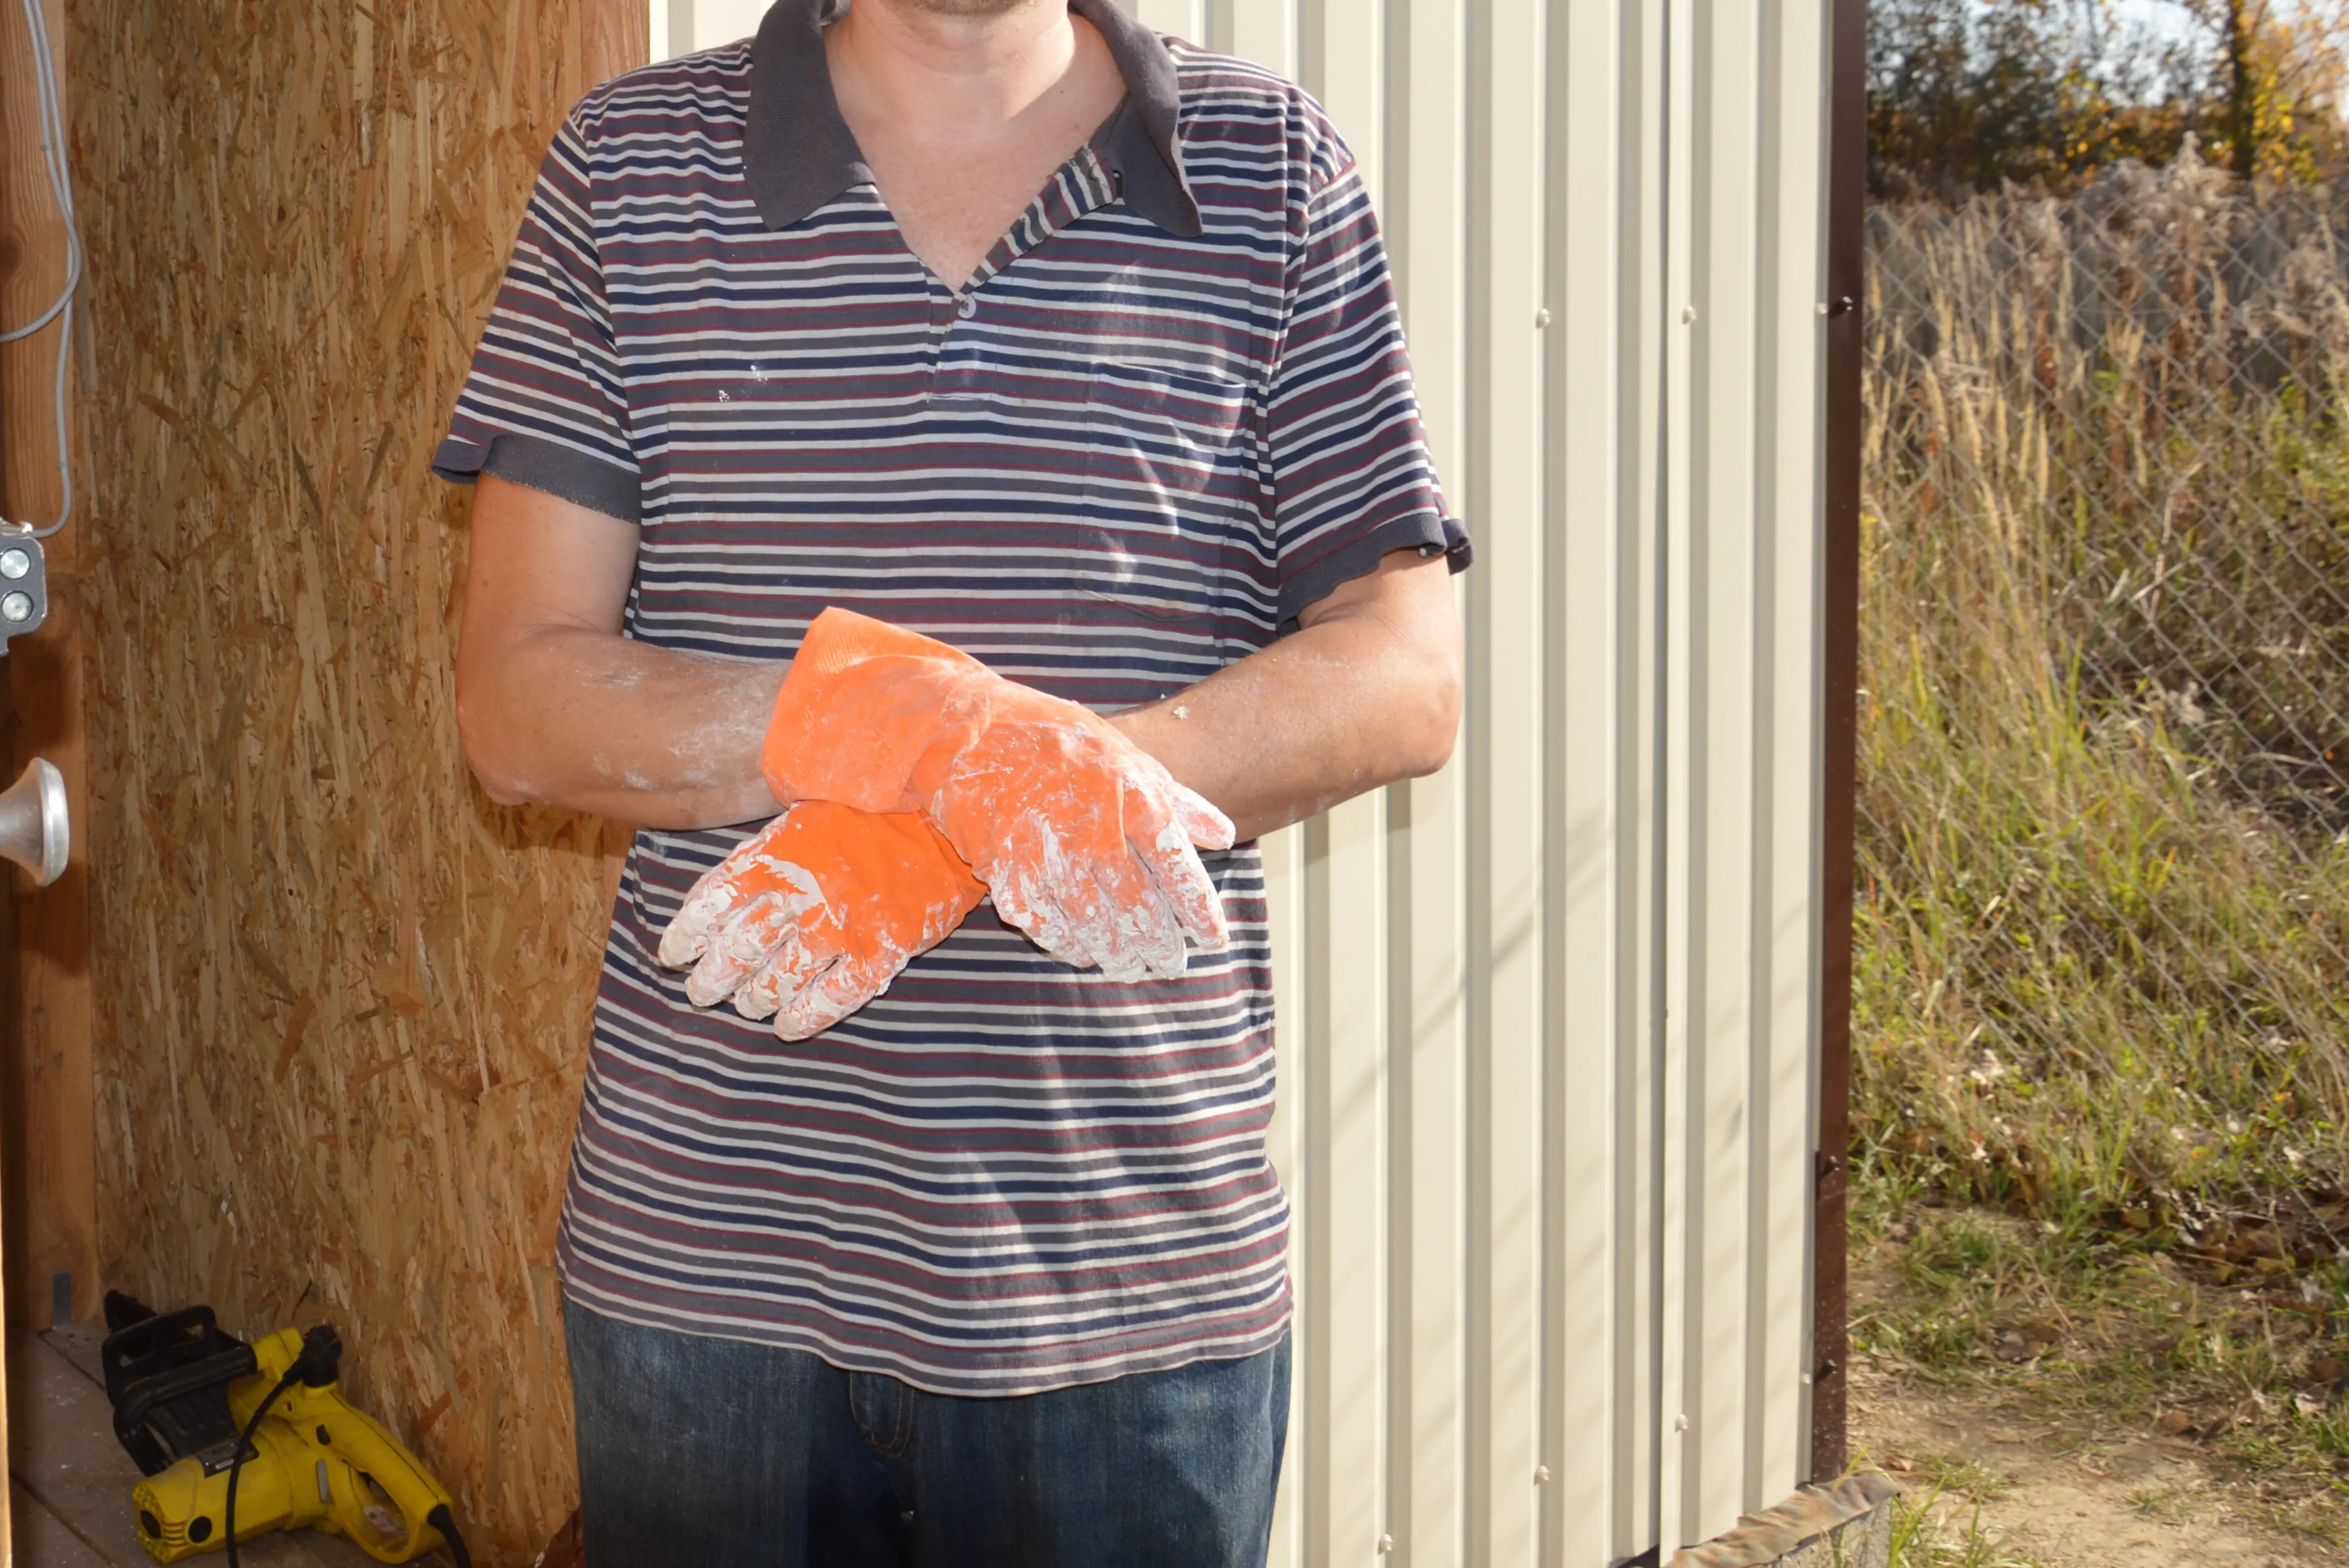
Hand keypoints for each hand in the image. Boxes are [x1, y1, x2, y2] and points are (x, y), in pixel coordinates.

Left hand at [656, 802, 984, 1040]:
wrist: (942, 821)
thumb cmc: (868, 818)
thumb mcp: (803, 821)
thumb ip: (759, 858)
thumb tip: (712, 899)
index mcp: (777, 856)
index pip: (713, 904)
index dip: (687, 937)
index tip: (672, 957)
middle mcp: (802, 894)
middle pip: (739, 949)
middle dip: (713, 978)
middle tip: (702, 993)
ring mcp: (842, 927)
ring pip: (779, 979)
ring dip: (755, 999)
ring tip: (749, 1005)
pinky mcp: (880, 952)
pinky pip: (831, 998)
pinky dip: (804, 1017)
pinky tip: (789, 1026)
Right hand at [760, 608, 1234, 980]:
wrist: (970, 732)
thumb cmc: (1057, 741)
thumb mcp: (1126, 755)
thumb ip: (1177, 799)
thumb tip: (1225, 835)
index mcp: (1135, 798)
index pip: (1180, 869)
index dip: (1201, 911)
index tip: (1214, 939)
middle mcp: (1097, 831)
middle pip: (1143, 908)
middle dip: (1162, 944)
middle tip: (1171, 966)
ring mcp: (1051, 855)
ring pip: (1098, 926)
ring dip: (1120, 956)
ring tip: (1133, 969)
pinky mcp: (1008, 872)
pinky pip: (1047, 926)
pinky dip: (1069, 947)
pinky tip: (1085, 957)